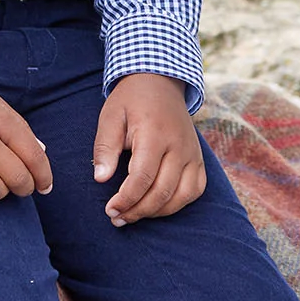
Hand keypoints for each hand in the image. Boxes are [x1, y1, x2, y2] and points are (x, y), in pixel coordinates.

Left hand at [94, 74, 204, 223]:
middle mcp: (179, 146)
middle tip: (117, 218)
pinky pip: (195, 190)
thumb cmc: (131, 101)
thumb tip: (101, 180)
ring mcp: (193, 153)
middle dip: (138, 210)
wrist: (160, 82)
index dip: (126, 199)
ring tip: (133, 215)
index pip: (142, 177)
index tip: (110, 210)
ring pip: (182, 196)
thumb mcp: (110, 116)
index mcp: (155, 134)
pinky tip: (157, 206)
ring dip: (157, 212)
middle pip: (162, 191)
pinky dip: (178, 204)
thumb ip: (105, 148)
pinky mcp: (199, 159)